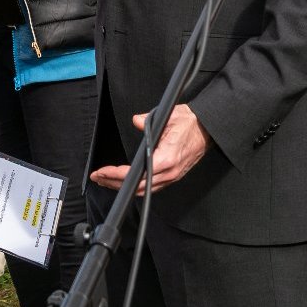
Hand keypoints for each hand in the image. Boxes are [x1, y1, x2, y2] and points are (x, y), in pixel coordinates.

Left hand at [89, 105, 208, 192]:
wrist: (208, 129)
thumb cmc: (191, 123)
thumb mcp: (171, 115)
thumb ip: (149, 120)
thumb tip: (136, 121)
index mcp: (167, 158)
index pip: (137, 173)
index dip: (117, 175)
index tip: (103, 172)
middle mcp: (170, 171)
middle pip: (137, 187)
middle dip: (114, 183)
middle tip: (98, 178)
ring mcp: (172, 176)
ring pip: (144, 190)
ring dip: (123, 188)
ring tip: (107, 181)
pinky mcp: (173, 176)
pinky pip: (152, 187)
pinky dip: (136, 187)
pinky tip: (126, 183)